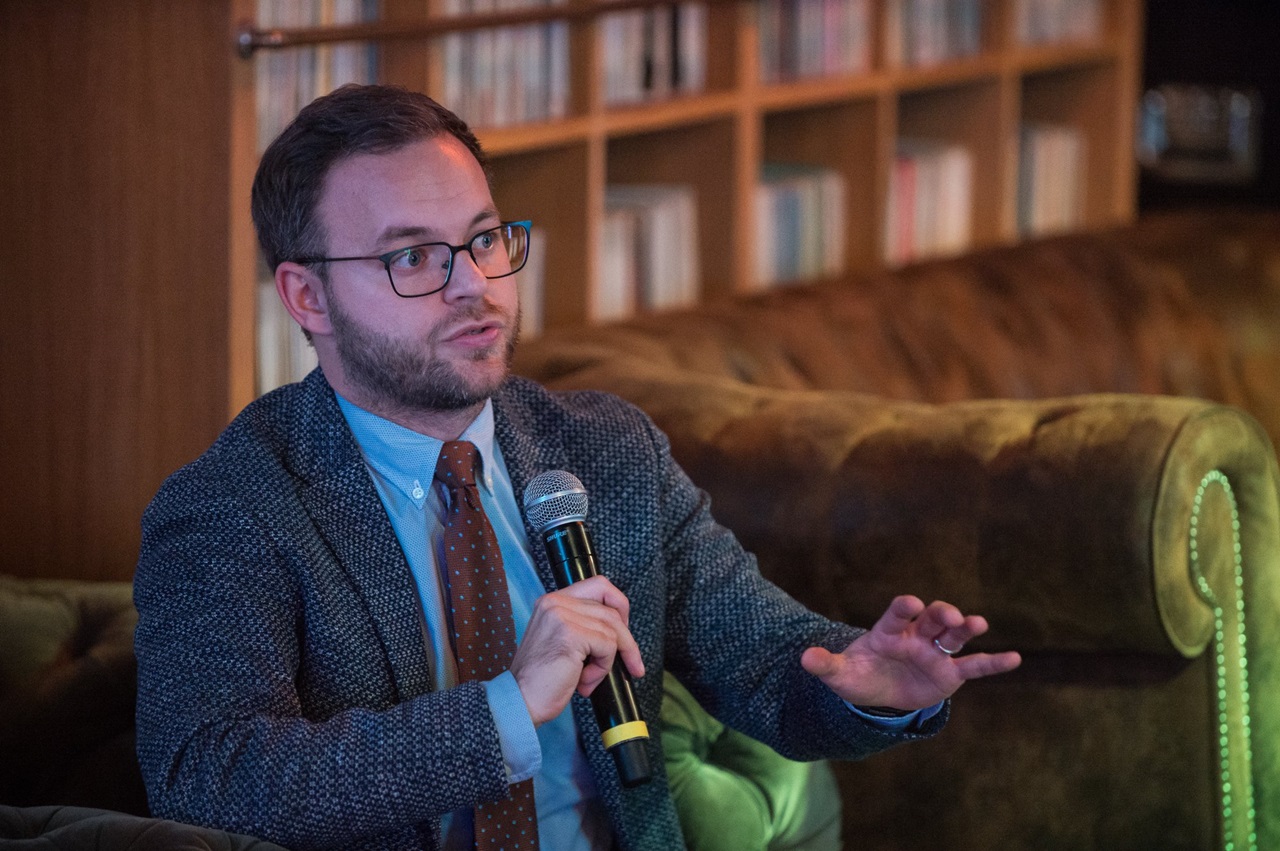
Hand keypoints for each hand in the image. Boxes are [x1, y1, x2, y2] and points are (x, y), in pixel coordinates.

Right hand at [509, 575, 645, 725]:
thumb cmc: (541, 679)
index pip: (599, 585)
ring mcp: (562, 616)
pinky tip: (584, 681)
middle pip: (611, 609)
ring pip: (612, 630)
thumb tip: (619, 628)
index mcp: (552, 601)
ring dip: (608, 661)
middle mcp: (555, 602)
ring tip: (590, 679)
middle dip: (626, 640)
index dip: (618, 606)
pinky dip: (602, 668)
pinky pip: (607, 646)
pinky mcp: (570, 634)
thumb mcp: (561, 641)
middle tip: (631, 663)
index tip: (624, 630)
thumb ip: (582, 625)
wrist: (520, 701)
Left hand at [800, 595, 1020, 711]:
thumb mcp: (839, 674)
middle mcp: (916, 636)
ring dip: (966, 628)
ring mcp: (935, 653)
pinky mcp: (950, 674)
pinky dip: (994, 662)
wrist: (876, 691)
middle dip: (941, 614)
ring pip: (954, 637)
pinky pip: (974, 666)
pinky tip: (1015, 659)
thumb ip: (826, 665)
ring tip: (979, 623)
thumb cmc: (858, 675)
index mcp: (888, 631)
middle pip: (932, 619)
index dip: (904, 608)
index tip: (912, 603)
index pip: (897, 614)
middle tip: (950, 615)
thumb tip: (805, 659)